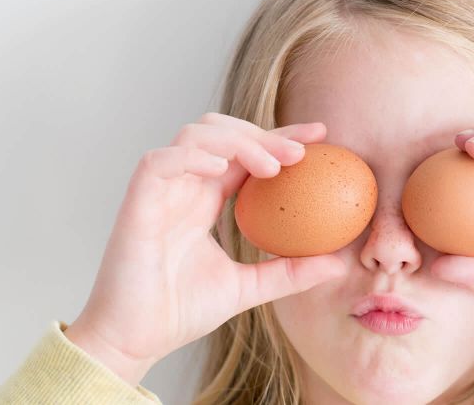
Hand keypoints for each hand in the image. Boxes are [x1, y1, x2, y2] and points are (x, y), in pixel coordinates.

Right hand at [64, 113, 347, 385]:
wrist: (135, 341)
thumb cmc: (180, 312)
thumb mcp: (249, 288)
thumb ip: (290, 272)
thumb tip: (339, 264)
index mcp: (205, 200)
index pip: (246, 154)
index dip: (280, 138)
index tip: (321, 137)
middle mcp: (184, 187)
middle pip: (223, 132)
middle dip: (264, 133)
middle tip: (302, 152)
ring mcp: (160, 191)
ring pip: (194, 135)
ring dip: (236, 140)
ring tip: (271, 167)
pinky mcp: (137, 202)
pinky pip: (160, 161)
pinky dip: (192, 156)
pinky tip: (222, 166)